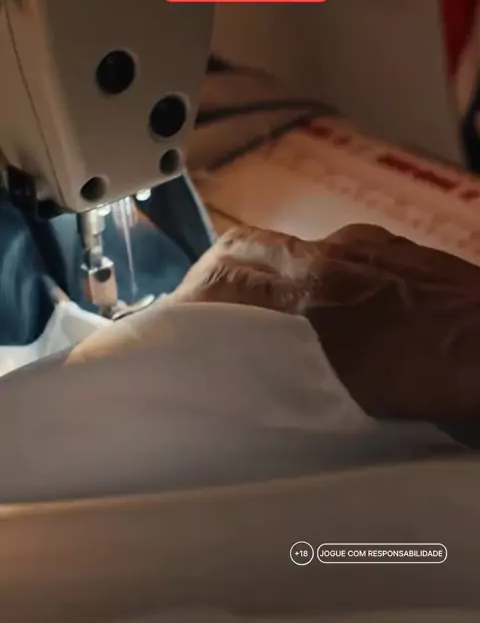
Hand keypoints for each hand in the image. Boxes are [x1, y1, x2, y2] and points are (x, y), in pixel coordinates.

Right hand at [168, 223, 479, 423]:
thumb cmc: (435, 376)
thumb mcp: (354, 390)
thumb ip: (296, 367)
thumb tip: (259, 368)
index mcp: (313, 297)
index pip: (227, 280)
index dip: (190, 296)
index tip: (173, 320)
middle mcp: (328, 260)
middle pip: (241, 248)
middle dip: (207, 272)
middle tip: (196, 304)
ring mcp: (358, 246)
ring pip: (282, 244)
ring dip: (253, 266)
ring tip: (245, 299)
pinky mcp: (385, 243)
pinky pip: (326, 245)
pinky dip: (302, 265)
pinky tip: (313, 293)